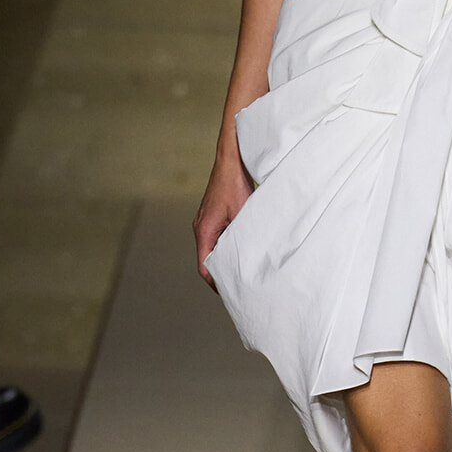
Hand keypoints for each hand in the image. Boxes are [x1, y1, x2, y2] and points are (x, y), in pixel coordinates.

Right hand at [193, 154, 252, 287]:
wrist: (230, 160)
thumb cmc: (235, 184)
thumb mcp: (243, 214)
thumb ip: (243, 237)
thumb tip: (251, 258)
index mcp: (204, 230)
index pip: (204, 266)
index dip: (216, 282)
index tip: (230, 291)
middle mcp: (201, 228)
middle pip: (207, 259)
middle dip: (221, 273)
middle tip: (238, 285)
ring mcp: (205, 222)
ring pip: (212, 249)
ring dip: (224, 259)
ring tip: (240, 270)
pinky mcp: (212, 217)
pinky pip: (217, 238)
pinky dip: (226, 247)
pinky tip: (240, 250)